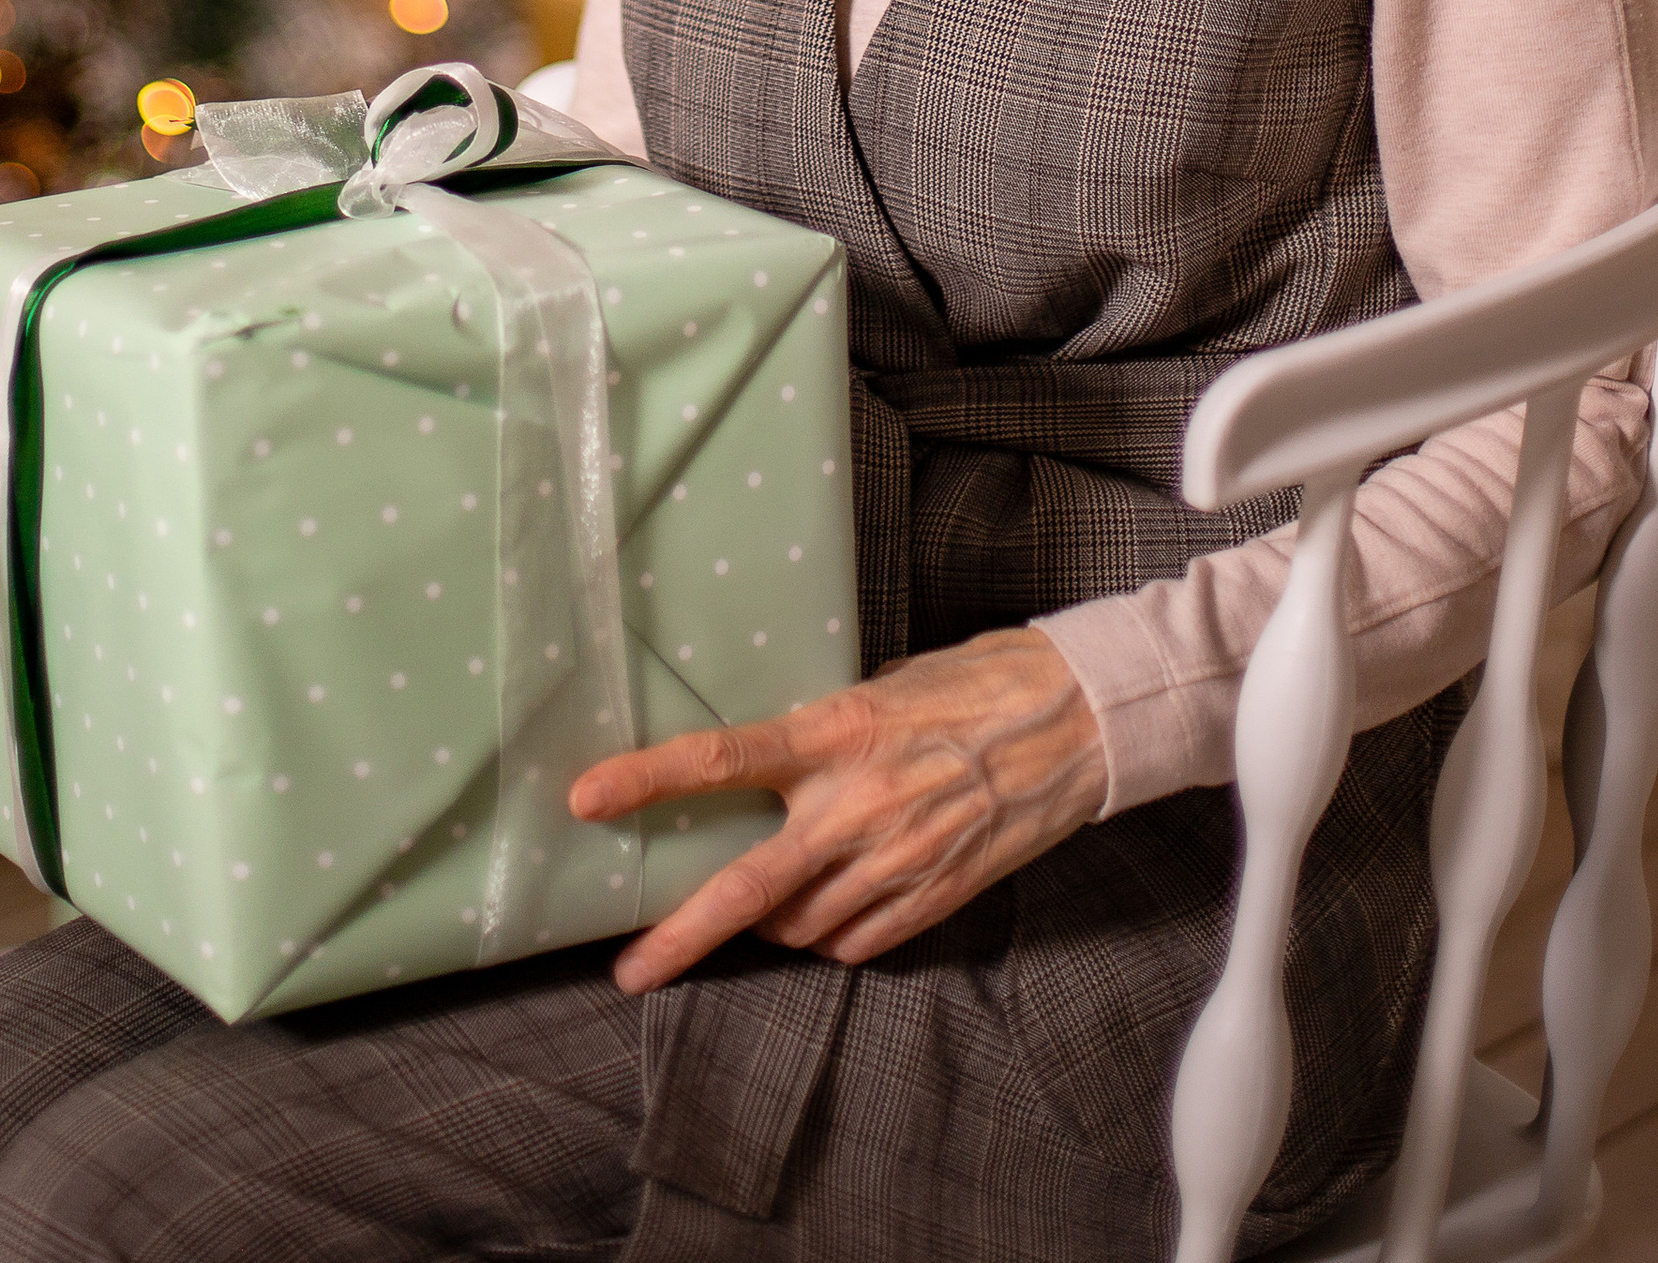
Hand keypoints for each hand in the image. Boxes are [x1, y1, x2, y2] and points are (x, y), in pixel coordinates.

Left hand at [569, 626, 1104, 991]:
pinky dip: (830, 934)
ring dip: (771, 924)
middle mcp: (856, 805)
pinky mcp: (933, 898)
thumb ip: (820, 737)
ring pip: (800, 927)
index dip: (647, 779)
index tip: (586, 798)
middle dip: (680, 937)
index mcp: (836, 733)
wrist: (1072, 721)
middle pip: (746, 889)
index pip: (721, 759)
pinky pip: (856, 942)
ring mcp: (896, 861)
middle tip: (630, 971)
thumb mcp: (880, 688)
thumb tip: (769, 775)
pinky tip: (834, 907)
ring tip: (768, 901)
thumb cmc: (970, 685)